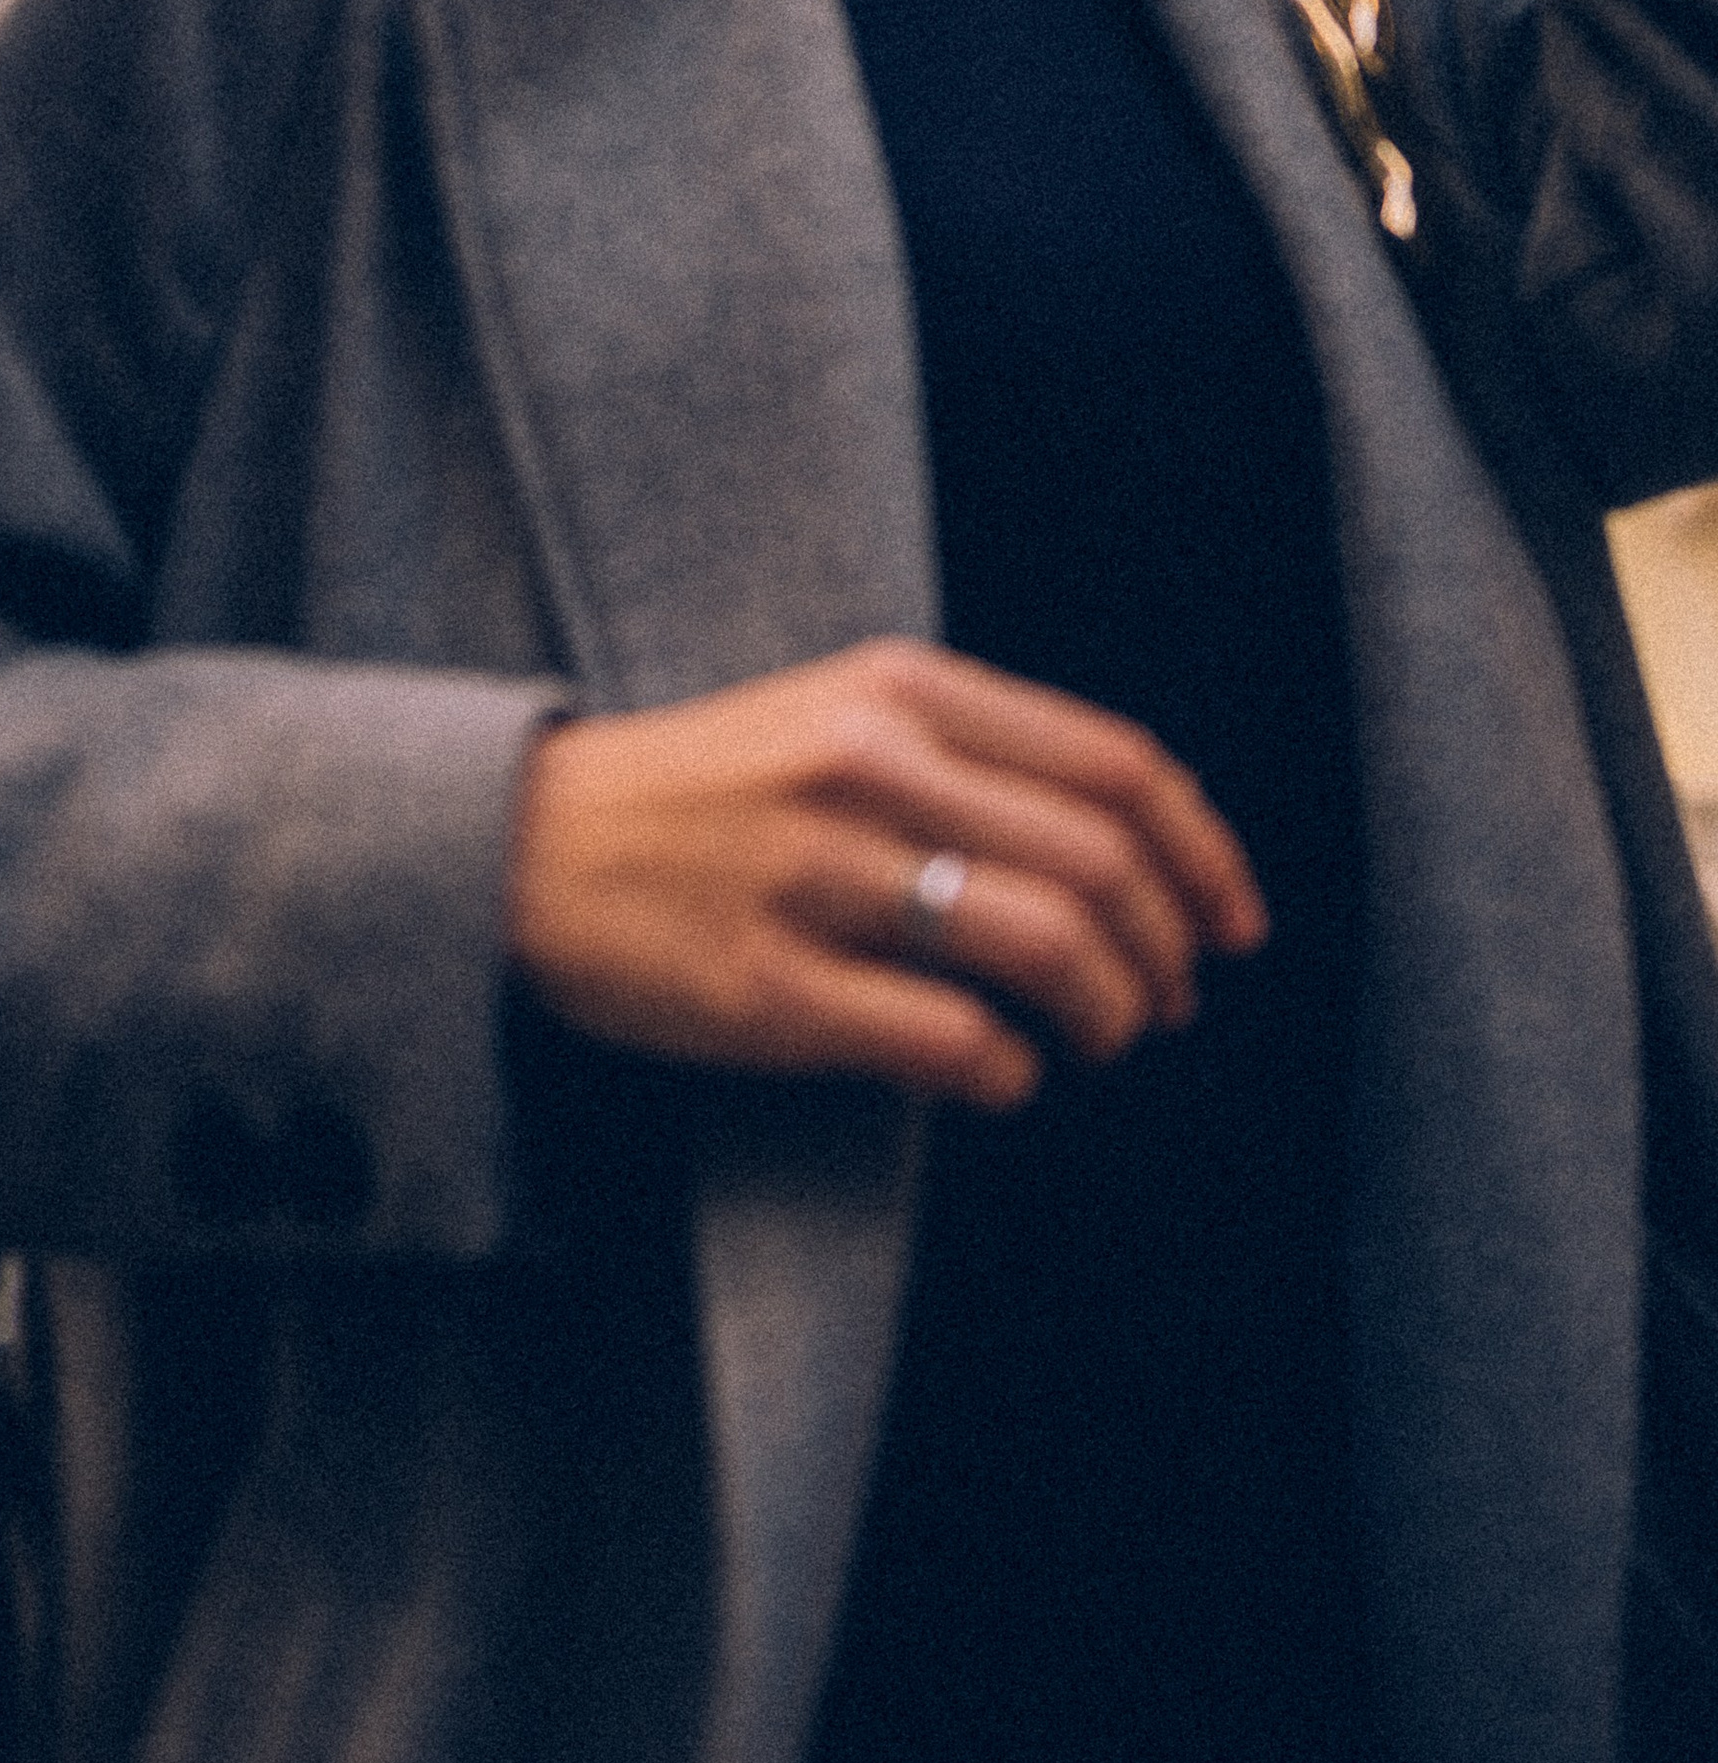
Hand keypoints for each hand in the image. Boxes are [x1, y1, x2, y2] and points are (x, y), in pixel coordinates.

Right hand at [504, 635, 1266, 1110]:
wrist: (526, 839)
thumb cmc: (711, 785)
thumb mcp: (840, 709)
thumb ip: (976, 748)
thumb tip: (1142, 845)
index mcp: (898, 687)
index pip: (1118, 765)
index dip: (1207, 854)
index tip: (1236, 923)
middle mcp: (866, 765)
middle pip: (1102, 863)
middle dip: (1168, 952)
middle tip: (1169, 1001)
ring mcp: (816, 876)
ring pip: (1046, 948)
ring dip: (1108, 1014)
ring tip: (1100, 1040)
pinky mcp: (770, 987)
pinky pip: (950, 1043)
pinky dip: (1009, 1075)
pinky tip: (1001, 1075)